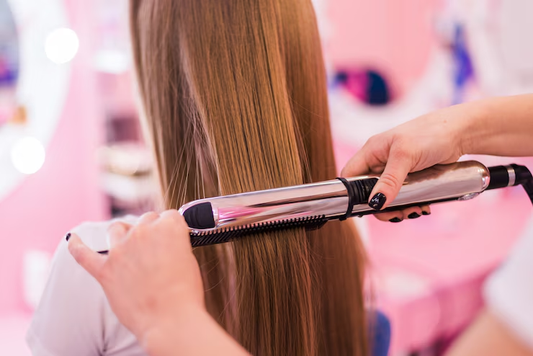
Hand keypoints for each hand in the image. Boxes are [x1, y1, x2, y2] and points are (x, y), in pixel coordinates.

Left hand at [67, 210, 203, 338]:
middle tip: (158, 251)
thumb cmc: (184, 294)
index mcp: (168, 227)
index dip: (172, 229)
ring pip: (117, 228)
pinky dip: (76, 245)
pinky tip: (73, 239)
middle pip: (145, 219)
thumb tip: (167, 246)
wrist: (170, 321)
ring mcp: (120, 250)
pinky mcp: (105, 271)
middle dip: (152, 232)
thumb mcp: (190, 260)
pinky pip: (83, 254)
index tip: (173, 239)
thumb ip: (176, 245)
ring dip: (124, 233)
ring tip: (130, 247)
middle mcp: (143, 233)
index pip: (169, 216)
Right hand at [341, 104, 469, 221]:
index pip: (349, 176)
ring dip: (398, 209)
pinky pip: (403, 197)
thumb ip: (390, 180)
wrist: (461, 132)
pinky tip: (422, 206)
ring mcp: (395, 171)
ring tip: (415, 210)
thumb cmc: (430, 134)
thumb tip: (376, 202)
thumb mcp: (406, 156)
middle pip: (368, 192)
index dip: (351, 193)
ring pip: (386, 198)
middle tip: (397, 214)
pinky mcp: (410, 178)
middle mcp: (380, 162)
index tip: (365, 209)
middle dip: (381, 207)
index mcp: (371, 152)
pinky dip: (410, 205)